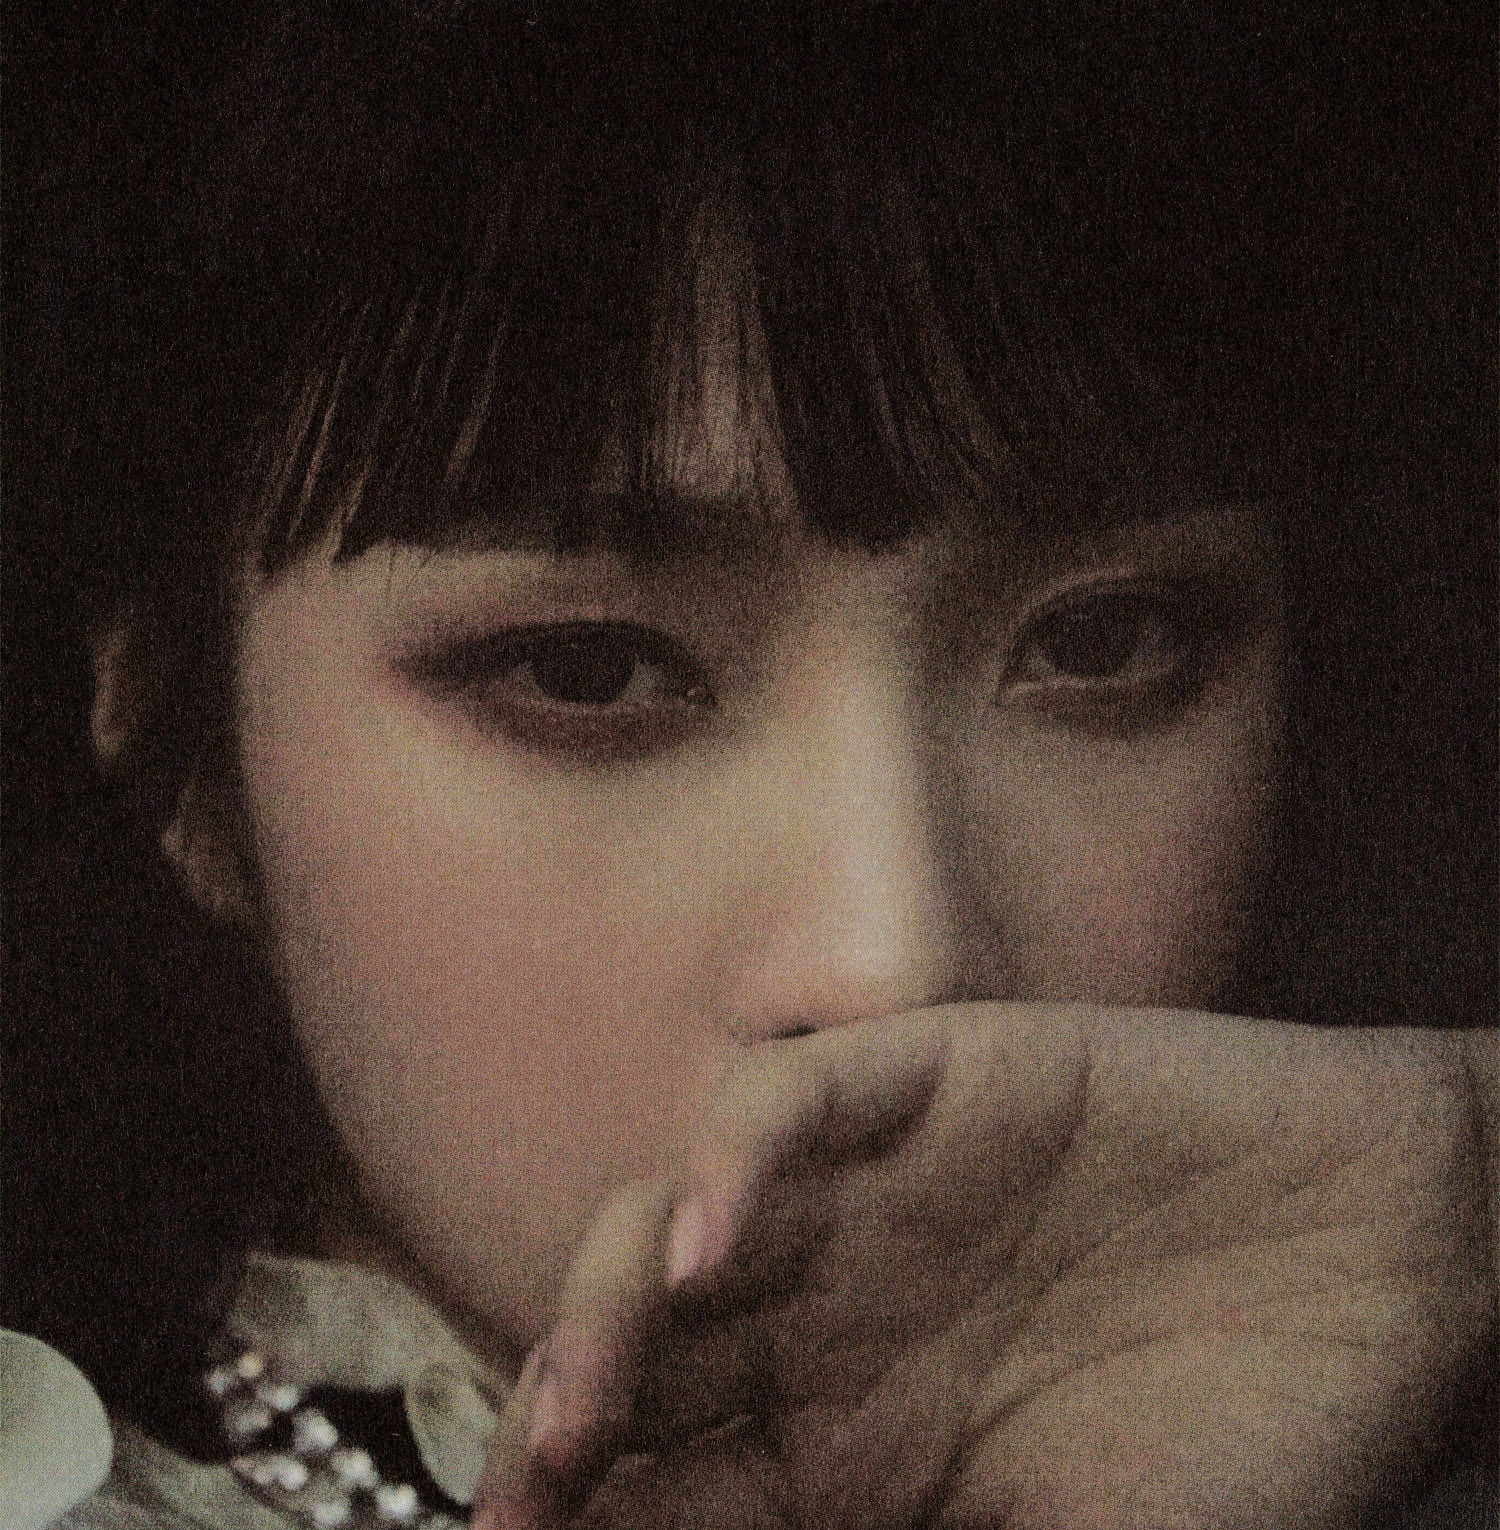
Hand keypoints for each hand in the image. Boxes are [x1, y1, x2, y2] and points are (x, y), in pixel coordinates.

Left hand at [474, 1006, 1496, 1528]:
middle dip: (563, 1434)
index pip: (674, 1490)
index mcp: (853, 1446)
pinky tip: (707, 1251)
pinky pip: (789, 1104)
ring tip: (571, 1416)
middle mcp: (834, 1313)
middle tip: (517, 1516)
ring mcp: (872, 1191)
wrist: (1404, 1267)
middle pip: (642, 1363)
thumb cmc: (1260, 1444)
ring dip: (604, 1314)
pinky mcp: (931, 1073)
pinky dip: (734, 1163)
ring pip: (676, 1227)